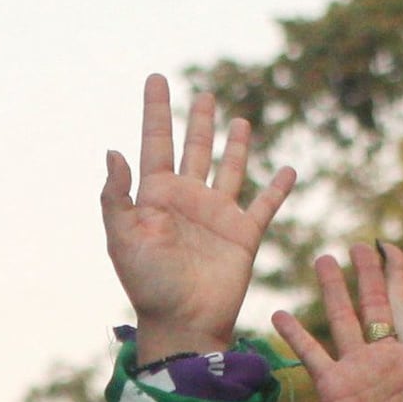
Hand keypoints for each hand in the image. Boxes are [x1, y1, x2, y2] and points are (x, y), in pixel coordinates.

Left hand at [101, 78, 295, 363]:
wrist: (183, 323)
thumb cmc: (148, 285)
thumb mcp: (122, 239)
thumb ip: (115, 197)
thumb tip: (114, 151)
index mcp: (156, 196)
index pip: (156, 142)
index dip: (156, 110)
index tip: (156, 78)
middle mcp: (188, 200)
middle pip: (194, 149)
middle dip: (197, 122)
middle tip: (202, 93)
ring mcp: (217, 216)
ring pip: (229, 169)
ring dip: (234, 146)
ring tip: (240, 120)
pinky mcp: (243, 235)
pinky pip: (265, 205)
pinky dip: (278, 188)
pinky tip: (289, 170)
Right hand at [276, 241, 402, 401]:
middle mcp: (390, 361)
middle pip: (380, 306)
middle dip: (375, 273)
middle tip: (367, 242)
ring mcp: (360, 371)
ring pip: (344, 319)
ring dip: (334, 288)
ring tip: (326, 257)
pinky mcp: (334, 386)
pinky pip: (312, 354)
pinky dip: (295, 334)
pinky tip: (280, 311)